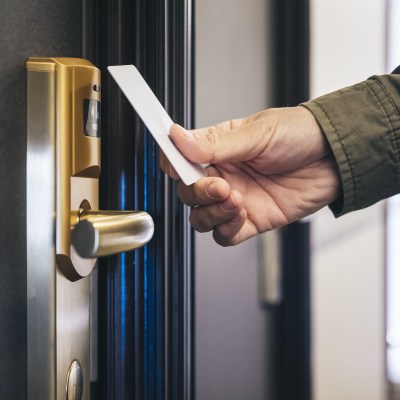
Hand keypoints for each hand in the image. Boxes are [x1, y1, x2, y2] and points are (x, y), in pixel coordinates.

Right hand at [160, 106, 340, 245]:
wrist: (335, 158)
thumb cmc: (300, 135)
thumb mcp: (257, 133)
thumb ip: (215, 143)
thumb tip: (177, 137)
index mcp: (218, 149)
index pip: (180, 159)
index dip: (172, 163)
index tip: (173, 166)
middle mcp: (223, 175)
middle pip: (188, 193)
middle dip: (198, 192)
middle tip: (219, 184)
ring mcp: (235, 199)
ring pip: (201, 218)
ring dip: (211, 212)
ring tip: (235, 199)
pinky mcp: (251, 220)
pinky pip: (224, 235)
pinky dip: (226, 229)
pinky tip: (242, 213)